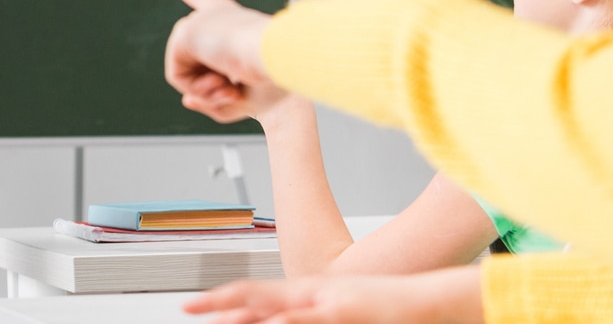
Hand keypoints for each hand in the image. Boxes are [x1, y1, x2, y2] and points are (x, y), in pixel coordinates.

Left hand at [164, 0, 285, 121]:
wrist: (282, 61)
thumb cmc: (274, 84)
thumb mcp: (242, 101)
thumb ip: (215, 101)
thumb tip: (186, 101)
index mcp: (237, 21)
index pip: (213, 5)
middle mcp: (217, 16)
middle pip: (191, 45)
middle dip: (211, 88)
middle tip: (236, 95)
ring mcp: (199, 23)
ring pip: (186, 70)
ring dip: (207, 92)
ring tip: (231, 91)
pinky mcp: (186, 33)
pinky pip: (176, 75)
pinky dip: (196, 90)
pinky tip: (219, 83)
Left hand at [183, 268, 483, 323]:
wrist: (425, 300)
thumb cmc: (378, 310)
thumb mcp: (332, 311)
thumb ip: (302, 315)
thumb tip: (273, 318)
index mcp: (304, 292)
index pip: (253, 292)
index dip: (220, 298)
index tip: (192, 306)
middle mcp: (310, 293)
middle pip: (255, 296)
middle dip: (219, 305)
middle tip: (187, 309)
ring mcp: (326, 302)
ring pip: (276, 308)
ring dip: (245, 316)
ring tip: (217, 319)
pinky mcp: (344, 311)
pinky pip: (308, 318)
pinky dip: (286, 321)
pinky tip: (269, 322)